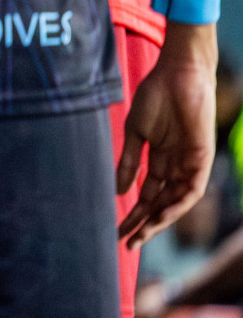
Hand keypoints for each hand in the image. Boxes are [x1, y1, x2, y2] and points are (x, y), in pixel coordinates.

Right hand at [118, 23, 217, 247]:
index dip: (133, 212)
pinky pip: (191, 189)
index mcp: (158, 157)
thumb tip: (118, 190)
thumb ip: (129, 161)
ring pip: (175, 201)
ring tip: (141, 235)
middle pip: (159, 203)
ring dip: (159, 220)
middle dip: (143, 224)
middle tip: (125, 242)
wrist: (177, 74)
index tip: (116, 228)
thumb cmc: (155, 96)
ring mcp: (189, 163)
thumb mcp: (135, 132)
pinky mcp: (201, 158)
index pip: (147, 193)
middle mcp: (175, 165)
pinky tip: (160, 215)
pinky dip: (177, 204)